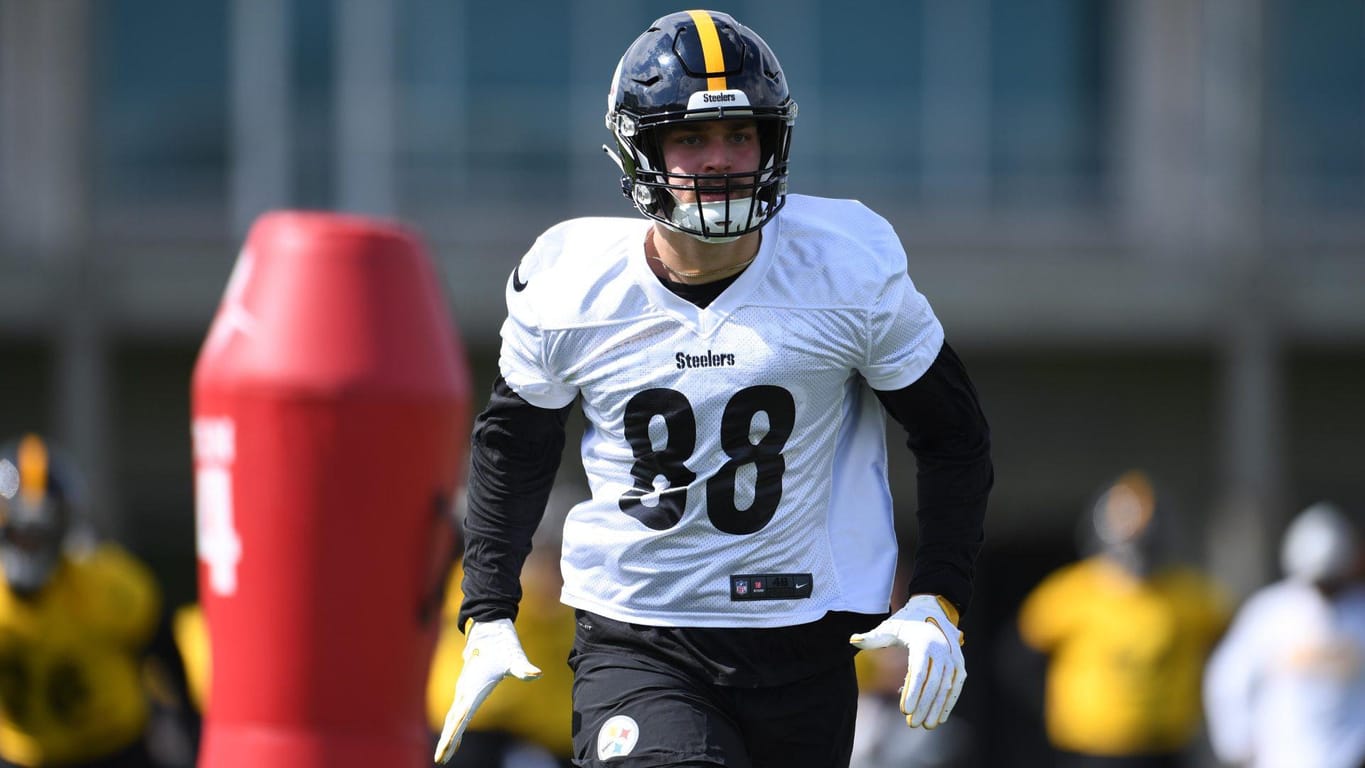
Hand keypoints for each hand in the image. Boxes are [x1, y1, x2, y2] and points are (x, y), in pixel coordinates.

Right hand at [433, 618, 541, 763]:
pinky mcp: (467, 687)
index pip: (460, 717)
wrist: (488, 627)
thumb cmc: (502, 643)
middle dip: (446, 741)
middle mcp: (465, 690)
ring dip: (448, 735)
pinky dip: (453, 726)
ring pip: (453, 717)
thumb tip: (536, 674)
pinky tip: (455, 737)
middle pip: (452, 721)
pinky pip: (457, 711)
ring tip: (444, 755)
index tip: (444, 751)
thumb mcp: (515, 656)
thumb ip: (523, 668)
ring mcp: (464, 689)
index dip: (452, 735)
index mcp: (473, 688)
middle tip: (440, 760)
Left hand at [850, 594, 964, 728]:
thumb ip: (873, 637)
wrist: (934, 609)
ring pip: (947, 687)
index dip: (912, 692)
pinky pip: (956, 686)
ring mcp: (953, 657)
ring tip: (925, 725)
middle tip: (912, 723)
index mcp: (923, 641)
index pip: (918, 672)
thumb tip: (852, 641)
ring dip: (936, 708)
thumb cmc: (907, 621)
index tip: (904, 711)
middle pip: (933, 683)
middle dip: (923, 705)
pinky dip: (949, 702)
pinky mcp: (960, 664)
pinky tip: (939, 718)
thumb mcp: (890, 626)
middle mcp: (942, 649)